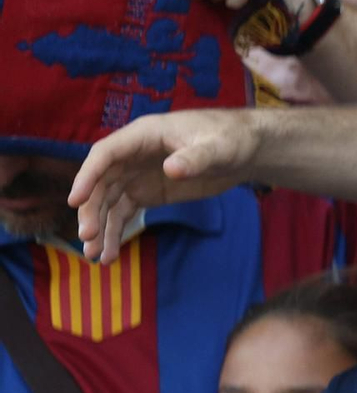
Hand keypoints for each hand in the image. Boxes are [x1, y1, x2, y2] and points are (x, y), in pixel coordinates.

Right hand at [69, 110, 262, 262]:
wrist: (245, 150)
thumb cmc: (231, 139)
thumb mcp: (219, 148)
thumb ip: (197, 158)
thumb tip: (172, 169)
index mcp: (143, 135)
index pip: (105, 154)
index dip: (88, 175)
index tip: (75, 200)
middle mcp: (132, 155)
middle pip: (101, 183)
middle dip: (92, 210)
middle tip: (88, 238)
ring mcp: (137, 175)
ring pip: (109, 202)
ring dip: (101, 228)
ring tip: (97, 256)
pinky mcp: (147, 192)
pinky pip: (123, 212)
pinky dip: (115, 232)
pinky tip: (110, 254)